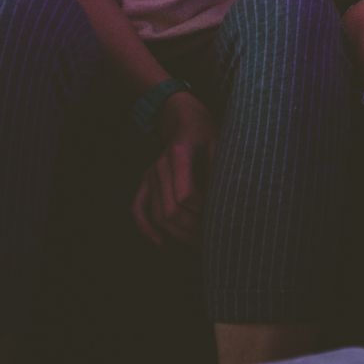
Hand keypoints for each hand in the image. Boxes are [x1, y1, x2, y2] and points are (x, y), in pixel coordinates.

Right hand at [133, 92, 215, 246]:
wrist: (185, 119)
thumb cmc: (207, 133)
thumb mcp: (219, 144)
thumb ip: (219, 169)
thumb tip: (225, 199)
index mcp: (179, 154)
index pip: (186, 195)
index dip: (202, 211)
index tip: (219, 216)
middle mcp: (160, 166)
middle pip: (171, 210)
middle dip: (192, 229)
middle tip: (212, 239)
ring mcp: (150, 175)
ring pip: (157, 215)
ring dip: (177, 234)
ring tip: (198, 244)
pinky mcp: (145, 182)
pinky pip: (138, 208)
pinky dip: (145, 228)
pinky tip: (160, 242)